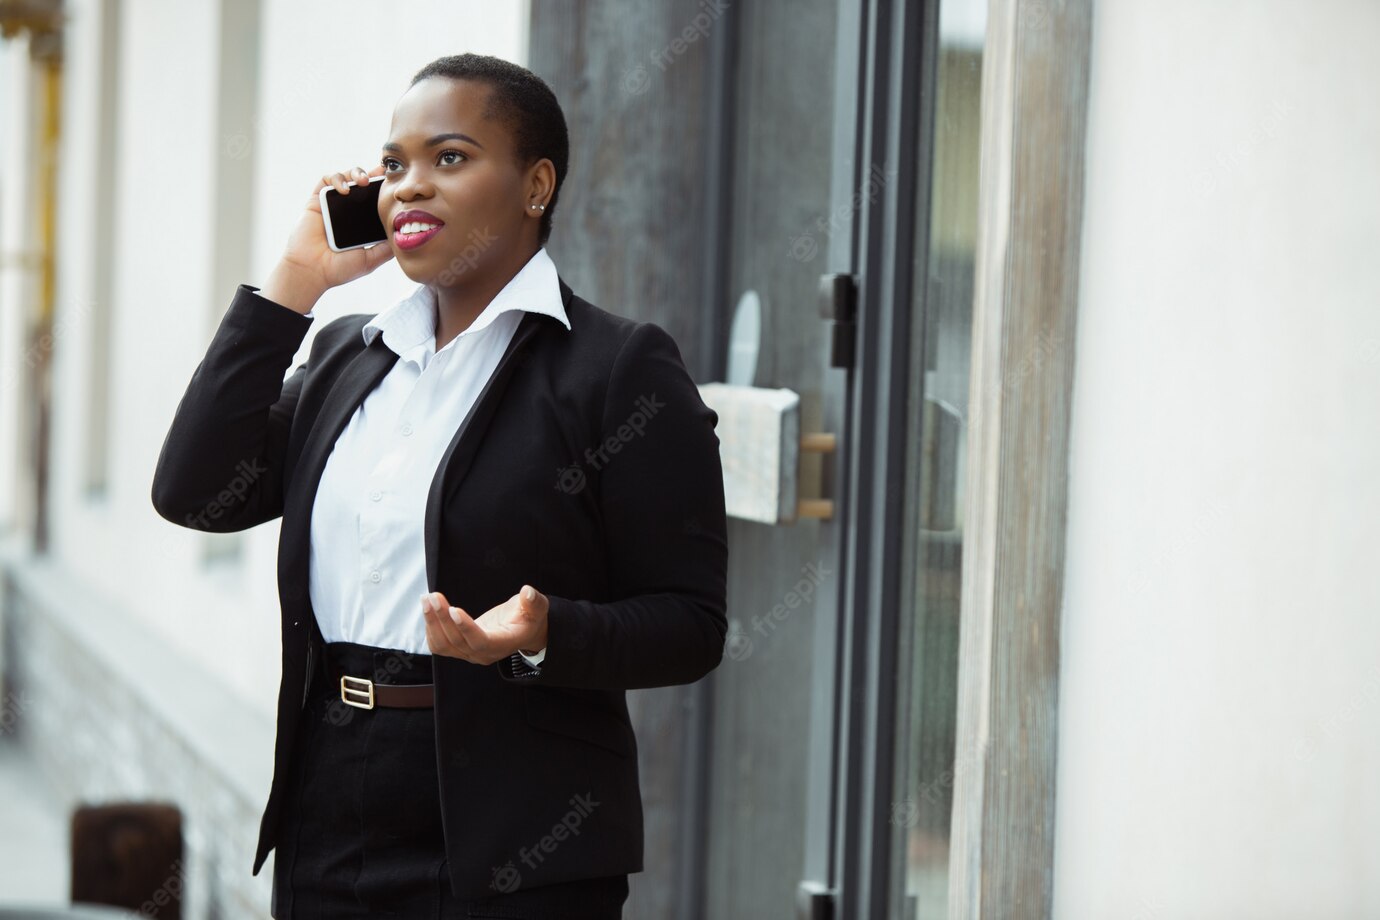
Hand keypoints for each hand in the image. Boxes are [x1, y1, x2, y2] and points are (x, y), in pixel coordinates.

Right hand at [260, 164, 395, 313]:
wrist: (313, 270)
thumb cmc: (339, 268)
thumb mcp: (371, 259)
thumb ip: (386, 248)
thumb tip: (406, 237)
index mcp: (360, 221)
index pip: (374, 199)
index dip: (384, 188)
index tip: (396, 183)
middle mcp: (347, 210)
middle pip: (362, 183)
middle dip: (373, 175)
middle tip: (382, 175)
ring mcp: (332, 204)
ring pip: (346, 176)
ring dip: (356, 172)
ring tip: (363, 181)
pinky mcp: (316, 200)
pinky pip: (326, 180)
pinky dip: (337, 179)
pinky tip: (344, 190)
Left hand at [420, 586, 549, 665]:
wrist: (520, 630)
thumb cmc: (529, 618)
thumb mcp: (537, 608)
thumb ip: (534, 602)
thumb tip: (528, 592)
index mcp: (503, 644)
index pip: (481, 642)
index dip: (466, 628)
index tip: (454, 609)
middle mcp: (484, 654)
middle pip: (457, 641)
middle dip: (443, 618)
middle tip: (433, 596)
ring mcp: (469, 654)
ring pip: (444, 644)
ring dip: (432, 622)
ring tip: (427, 599)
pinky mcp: (459, 649)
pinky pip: (439, 645)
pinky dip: (431, 628)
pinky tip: (429, 609)